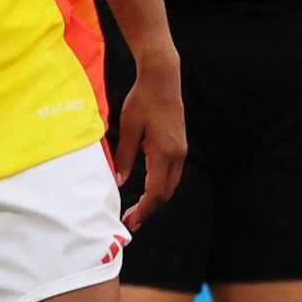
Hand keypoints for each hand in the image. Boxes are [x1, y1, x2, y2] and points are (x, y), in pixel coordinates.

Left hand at [110, 56, 188, 232]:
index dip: (144, 210)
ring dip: (156, 199)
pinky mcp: (180, 145)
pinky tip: (147, 190)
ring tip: (138, 210)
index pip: (155, 192)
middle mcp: (177, 155)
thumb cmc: (142, 100)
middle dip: (149, 209)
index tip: (131, 222)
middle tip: (131, 221)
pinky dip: (160, 186)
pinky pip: (172, 174)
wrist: (163, 80)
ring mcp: (181, 150)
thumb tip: (120, 181)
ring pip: (171, 185)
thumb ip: (125, 157)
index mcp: (164, 152)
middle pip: (166, 193)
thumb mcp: (128, 128)